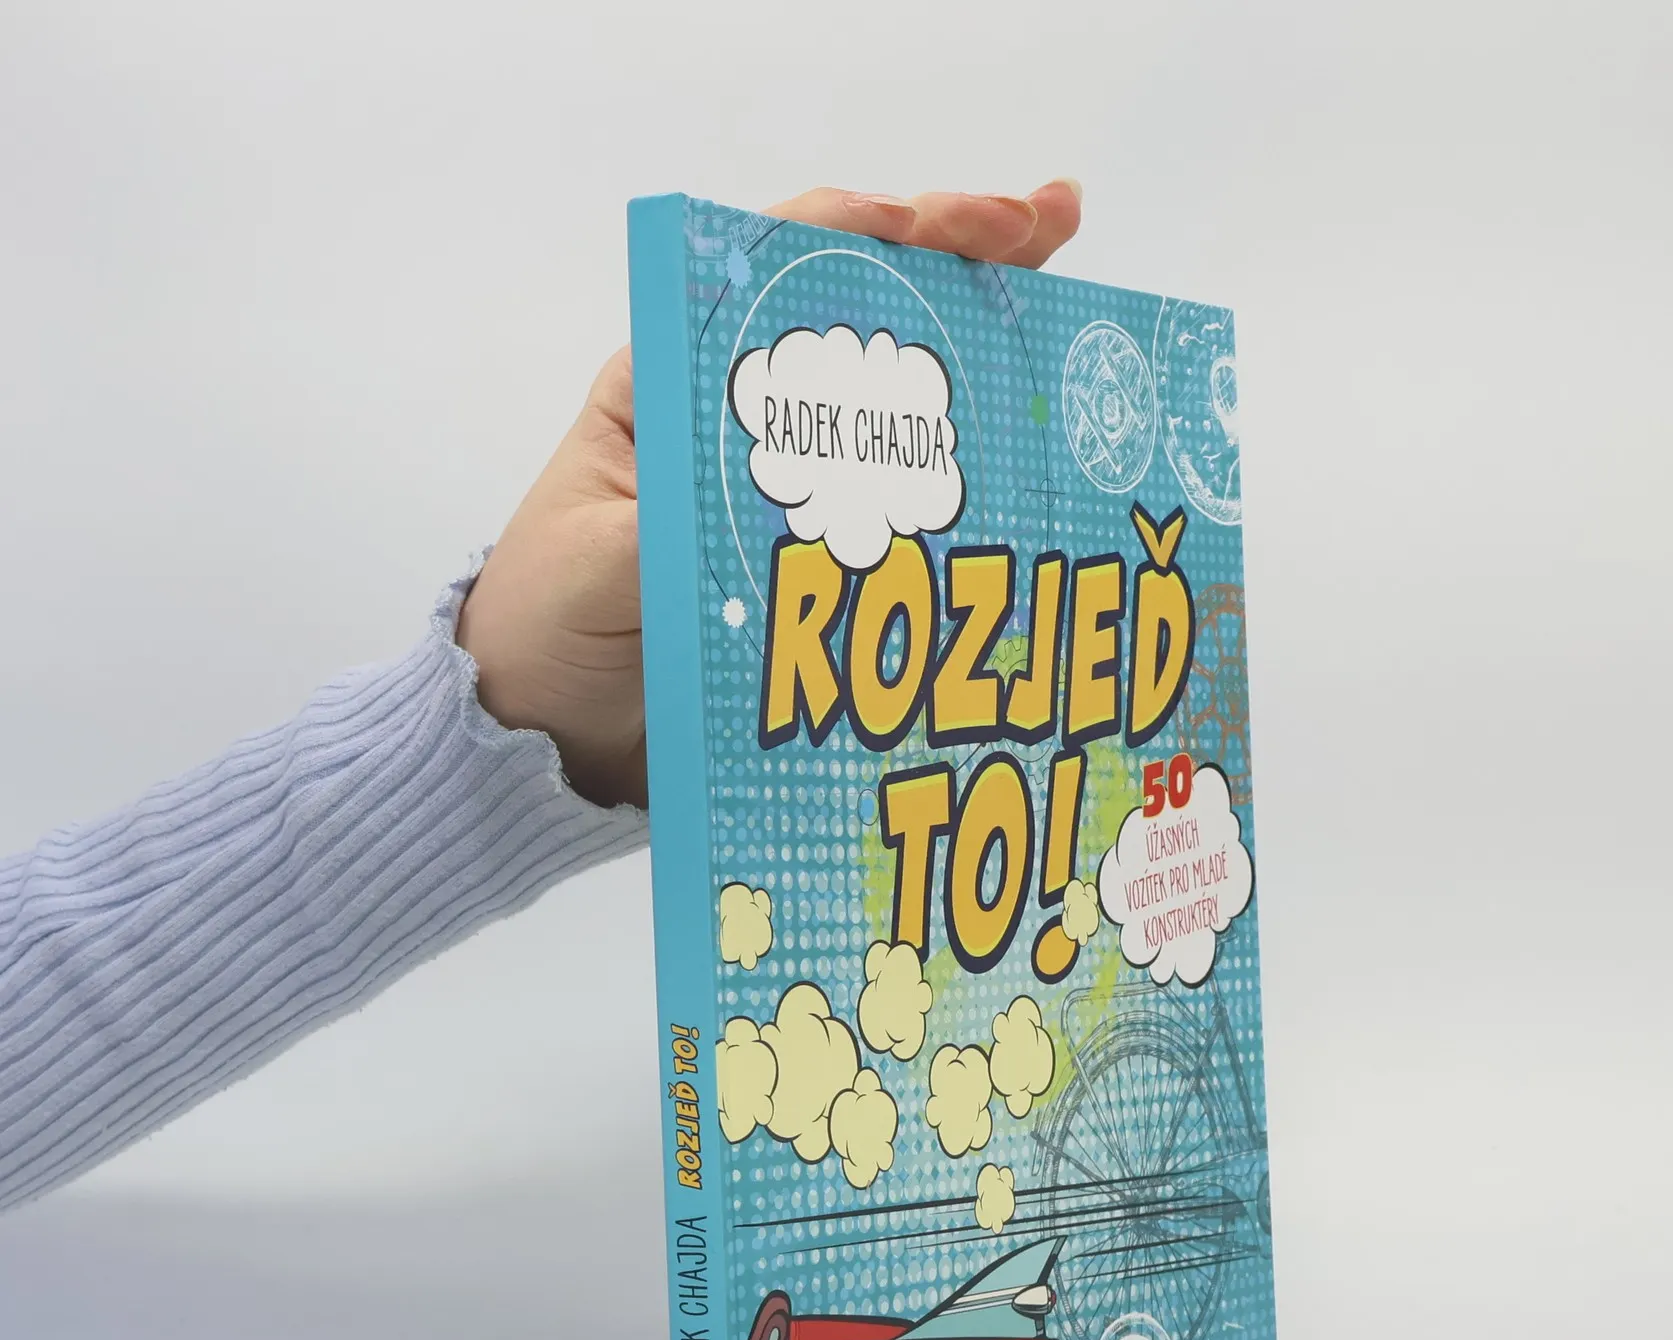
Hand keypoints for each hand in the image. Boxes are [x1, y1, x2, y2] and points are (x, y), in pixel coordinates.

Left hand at [457, 181, 1083, 808]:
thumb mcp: (598, 569)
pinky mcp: (829, 546)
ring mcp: (797, 478)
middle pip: (859, 304)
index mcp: (675, 383)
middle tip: (1048, 221)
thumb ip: (671, 529)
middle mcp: (747, 414)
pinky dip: (978, 445)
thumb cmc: (547, 629)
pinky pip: (910, 485)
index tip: (925, 225)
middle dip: (954, 249)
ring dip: (985, 322)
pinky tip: (1043, 413)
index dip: (854, 232)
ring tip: (1068, 273)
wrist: (552, 729)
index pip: (769, 271)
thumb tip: (772, 503)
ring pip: (900, 382)